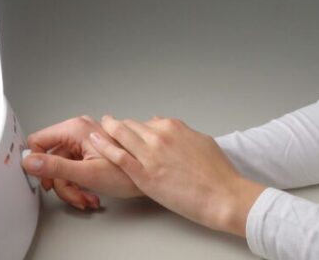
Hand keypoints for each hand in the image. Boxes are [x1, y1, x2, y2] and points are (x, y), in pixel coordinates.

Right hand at [23, 115, 142, 209]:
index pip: (38, 141)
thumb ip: (55, 167)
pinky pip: (75, 169)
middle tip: (74, 196)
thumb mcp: (87, 174)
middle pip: (52, 159)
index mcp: (75, 129)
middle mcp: (79, 131)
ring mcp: (86, 141)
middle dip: (62, 183)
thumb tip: (30, 162)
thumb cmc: (128, 174)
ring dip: (73, 188)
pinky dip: (81, 185)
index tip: (44, 181)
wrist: (154, 177)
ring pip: (63, 168)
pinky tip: (93, 194)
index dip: (37, 163)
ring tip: (88, 198)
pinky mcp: (93, 151)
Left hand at [90, 115, 265, 236]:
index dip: (136, 129)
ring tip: (97, 130)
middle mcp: (159, 136)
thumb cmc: (218, 174)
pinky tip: (95, 142)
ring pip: (121, 135)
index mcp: (174, 127)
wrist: (223, 195)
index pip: (146, 122)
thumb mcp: (202, 142)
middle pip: (130, 126)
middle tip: (109, 128)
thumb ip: (181, 133)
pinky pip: (118, 156)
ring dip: (107, 131)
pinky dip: (104, 146)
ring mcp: (150, 154)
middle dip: (119, 128)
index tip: (130, 132)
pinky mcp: (144, 174)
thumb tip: (167, 127)